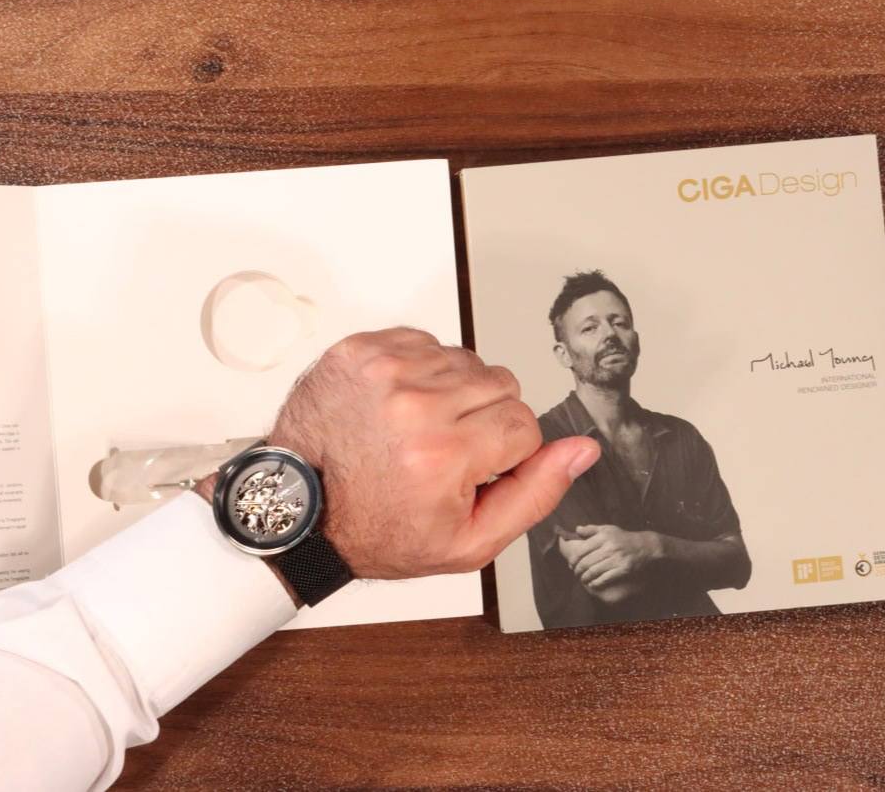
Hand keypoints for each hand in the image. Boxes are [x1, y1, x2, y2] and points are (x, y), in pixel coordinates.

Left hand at [266, 327, 598, 578]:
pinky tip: (399, 407)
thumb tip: (583, 449)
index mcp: (444, 454)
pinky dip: (420, 372)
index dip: (505, 454)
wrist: (301, 510)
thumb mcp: (468, 542)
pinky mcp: (358, 350)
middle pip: (500, 385)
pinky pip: (424, 343)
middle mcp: (413, 404)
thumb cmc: (379, 530)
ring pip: (465, 361)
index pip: (524, 425)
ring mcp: (382, 370)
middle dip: (483, 420)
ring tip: (419, 430)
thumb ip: (536, 494)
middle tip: (445, 452)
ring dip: (453, 393)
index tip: (472, 471)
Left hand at [558, 524, 659, 602]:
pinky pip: (605, 578)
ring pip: (594, 571)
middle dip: (577, 570)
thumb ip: (591, 529)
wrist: (644, 546)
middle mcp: (609, 547)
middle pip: (586, 562)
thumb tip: (576, 530)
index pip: (582, 549)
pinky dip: (596, 583)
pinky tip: (592, 584)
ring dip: (585, 577)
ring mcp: (616, 559)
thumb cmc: (623, 537)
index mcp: (603, 537)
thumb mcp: (608, 529)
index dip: (573, 559)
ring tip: (582, 579)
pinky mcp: (623, 569)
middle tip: (575, 572)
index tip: (570, 563)